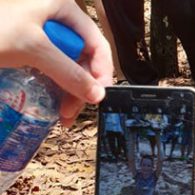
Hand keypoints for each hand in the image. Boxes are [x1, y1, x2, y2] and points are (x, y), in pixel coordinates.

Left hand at [0, 0, 112, 125]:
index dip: (101, 69)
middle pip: (81, 57)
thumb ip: (69, 72)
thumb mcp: (33, 48)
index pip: (95, 41)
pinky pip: (49, 71)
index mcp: (59, 6)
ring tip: (61, 115)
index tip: (99, 95)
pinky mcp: (24, 49)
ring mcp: (37, 34)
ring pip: (66, 67)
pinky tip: (50, 104)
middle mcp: (52, 18)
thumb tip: (98, 96)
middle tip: (73, 111)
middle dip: (81, 86)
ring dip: (67, 93)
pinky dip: (52, 88)